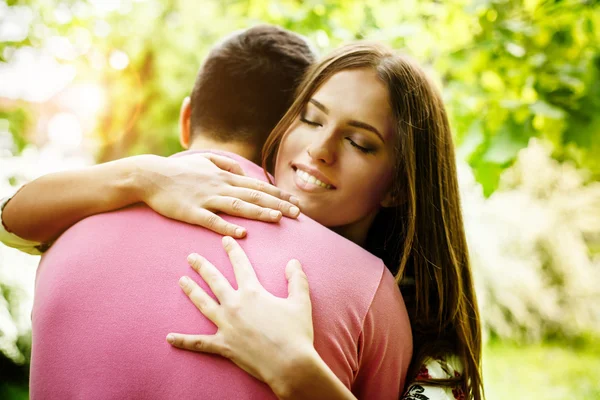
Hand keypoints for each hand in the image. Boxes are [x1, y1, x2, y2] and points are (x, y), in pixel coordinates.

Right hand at [135, 153, 299, 237]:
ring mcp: (206, 199)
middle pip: (254, 195)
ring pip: (238, 206)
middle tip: (298, 214)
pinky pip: (212, 221)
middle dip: (278, 204)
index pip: (257, 186)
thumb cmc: (179, 171)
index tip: (295, 202)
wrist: (149, 176)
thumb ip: (226, 165)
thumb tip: (243, 172)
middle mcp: (220, 186)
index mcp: (225, 177)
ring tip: (278, 219)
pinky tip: (242, 235)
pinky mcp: (191, 212)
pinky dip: (227, 228)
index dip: (278, 194)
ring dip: (259, 212)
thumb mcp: (205, 161)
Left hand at [167, 237, 314, 390]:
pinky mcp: (223, 345)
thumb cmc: (296, 333)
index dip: (233, 251)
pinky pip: (199, 343)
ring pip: (203, 304)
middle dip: (202, 266)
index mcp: (253, 292)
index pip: (240, 265)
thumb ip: (297, 279)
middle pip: (215, 281)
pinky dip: (183, 341)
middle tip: (191, 256)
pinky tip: (170, 338)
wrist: (289, 364)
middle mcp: (235, 305)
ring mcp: (226, 325)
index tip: (225, 240)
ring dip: (191, 291)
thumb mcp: (301, 302)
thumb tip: (293, 262)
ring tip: (181, 281)